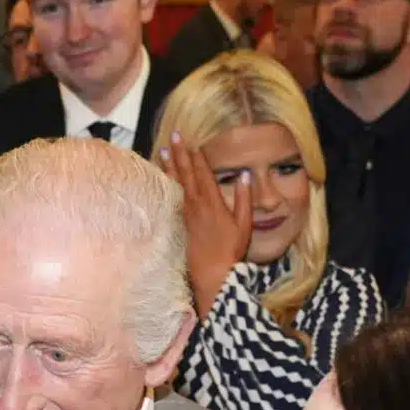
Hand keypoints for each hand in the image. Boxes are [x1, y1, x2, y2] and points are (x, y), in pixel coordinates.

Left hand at [159, 133, 252, 317]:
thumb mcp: (245, 225)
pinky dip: (170, 183)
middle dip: (181, 153)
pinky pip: (175, 196)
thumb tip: (244, 175)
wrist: (212, 274)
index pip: (203, 173)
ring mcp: (187, 214)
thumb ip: (243, 198)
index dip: (198, 156)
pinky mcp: (182, 223)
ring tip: (164, 150)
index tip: (192, 141)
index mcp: (213, 203)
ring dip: (171, 165)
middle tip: (174, 135)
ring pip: (177, 183)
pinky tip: (166, 177)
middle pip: (187, 173)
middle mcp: (197, 205)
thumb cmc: (231, 251)